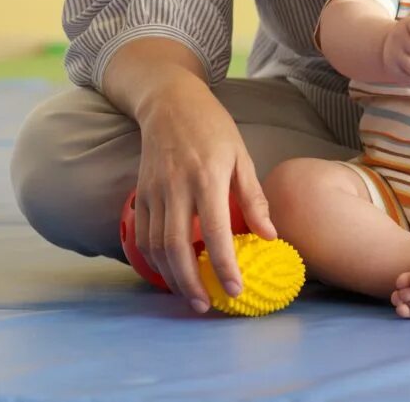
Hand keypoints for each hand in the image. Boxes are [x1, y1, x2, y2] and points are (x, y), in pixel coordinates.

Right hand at [134, 77, 276, 313]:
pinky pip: (142, 234)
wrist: (170, 103)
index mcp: (208, 178)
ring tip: (189, 295)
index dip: (224, 265)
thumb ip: (253, 198)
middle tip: (206, 306)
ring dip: (171, 276)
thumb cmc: (213, 129)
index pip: (215, 232)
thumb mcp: (242, 156)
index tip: (235, 290)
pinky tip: (168, 272)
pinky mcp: (139, 193)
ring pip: (157, 245)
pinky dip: (152, 259)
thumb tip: (269, 236)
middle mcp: (177, 188)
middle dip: (191, 283)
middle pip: (178, 247)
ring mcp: (154, 192)